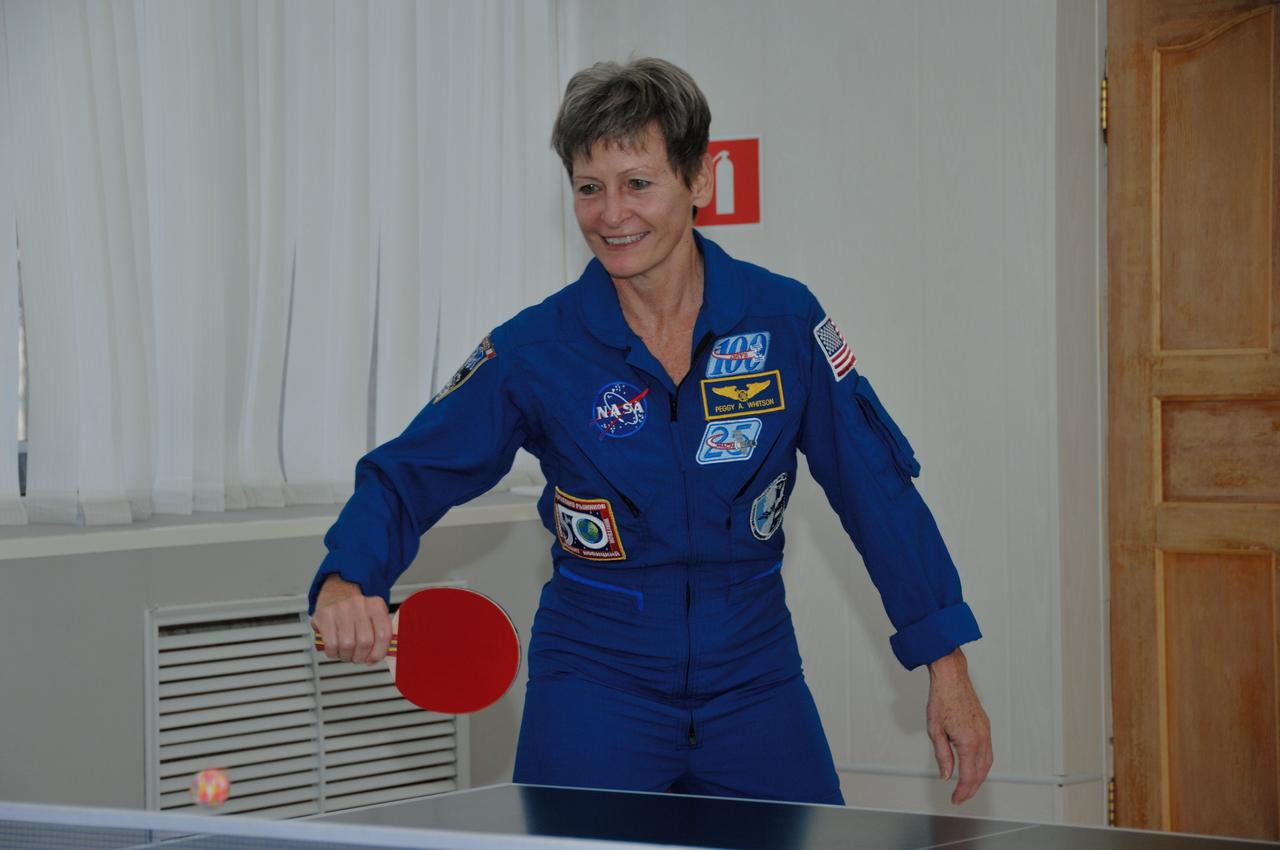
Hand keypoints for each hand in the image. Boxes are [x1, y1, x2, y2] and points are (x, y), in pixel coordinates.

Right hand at [310, 574, 392, 665]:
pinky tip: (335, 649)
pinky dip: (334, 653)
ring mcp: (341, 609)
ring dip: (347, 656)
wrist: (336, 592)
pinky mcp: (324, 615)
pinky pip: (331, 645)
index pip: (384, 634)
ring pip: (347, 645)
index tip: (373, 659)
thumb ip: (379, 635)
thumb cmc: (357, 610)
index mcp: (376, 605)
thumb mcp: (374, 616)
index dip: (379, 653)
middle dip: (361, 657)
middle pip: (365, 642)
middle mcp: (359, 604)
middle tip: (358, 657)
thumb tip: (376, 657)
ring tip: (346, 653)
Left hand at [926, 647, 991, 803]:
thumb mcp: (935, 730)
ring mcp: (986, 731)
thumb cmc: (941, 699)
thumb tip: (946, 774)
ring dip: (979, 777)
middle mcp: (981, 738)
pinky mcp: (985, 726)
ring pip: (987, 763)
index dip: (962, 791)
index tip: (955, 799)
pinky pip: (988, 751)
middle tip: (961, 797)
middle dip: (972, 788)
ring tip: (968, 786)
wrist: (951, 677)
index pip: (969, 776)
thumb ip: (943, 756)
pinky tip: (975, 766)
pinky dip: (982, 763)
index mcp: (968, 742)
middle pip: (981, 772)